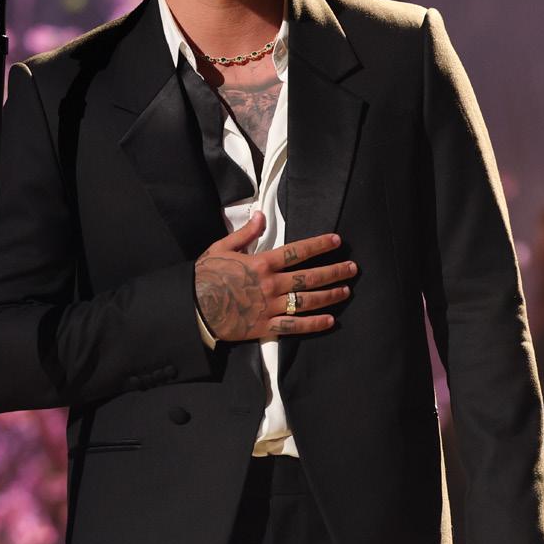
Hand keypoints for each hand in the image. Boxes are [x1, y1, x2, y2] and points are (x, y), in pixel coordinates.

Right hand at [194, 211, 355, 341]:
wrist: (191, 307)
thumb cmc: (204, 276)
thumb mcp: (221, 248)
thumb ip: (245, 233)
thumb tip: (261, 216)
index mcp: (261, 263)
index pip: (298, 251)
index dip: (319, 245)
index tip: (337, 241)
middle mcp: (270, 285)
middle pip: (310, 277)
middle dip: (334, 271)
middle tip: (352, 268)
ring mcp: (269, 307)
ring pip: (307, 301)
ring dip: (329, 295)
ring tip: (346, 291)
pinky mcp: (264, 327)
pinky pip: (294, 326)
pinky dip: (313, 324)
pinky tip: (330, 320)